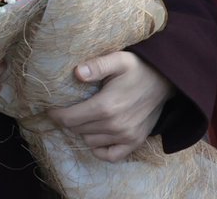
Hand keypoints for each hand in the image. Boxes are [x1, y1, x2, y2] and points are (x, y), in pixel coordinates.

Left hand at [47, 51, 174, 162]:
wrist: (165, 80)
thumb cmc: (138, 68)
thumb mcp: (118, 60)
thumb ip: (97, 66)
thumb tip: (77, 72)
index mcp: (106, 106)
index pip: (70, 119)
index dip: (56, 114)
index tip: (51, 108)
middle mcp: (115, 125)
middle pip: (78, 130)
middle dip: (68, 120)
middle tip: (67, 110)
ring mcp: (126, 136)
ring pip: (91, 142)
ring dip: (84, 131)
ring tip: (84, 118)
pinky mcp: (135, 142)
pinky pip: (111, 155)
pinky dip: (100, 150)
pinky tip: (97, 137)